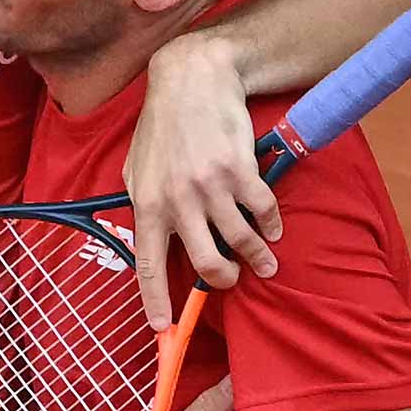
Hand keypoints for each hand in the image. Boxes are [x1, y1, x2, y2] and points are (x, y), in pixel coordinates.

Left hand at [125, 34, 282, 328]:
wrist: (193, 79)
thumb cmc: (163, 125)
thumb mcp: (136, 166)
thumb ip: (143, 203)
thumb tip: (146, 241)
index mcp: (146, 202)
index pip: (147, 263)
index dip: (155, 300)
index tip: (162, 330)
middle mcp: (177, 199)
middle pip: (204, 263)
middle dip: (221, 280)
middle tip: (229, 281)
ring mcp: (210, 185)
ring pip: (240, 241)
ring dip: (257, 258)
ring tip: (266, 262)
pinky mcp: (240, 169)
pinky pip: (262, 211)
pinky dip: (271, 224)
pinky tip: (273, 227)